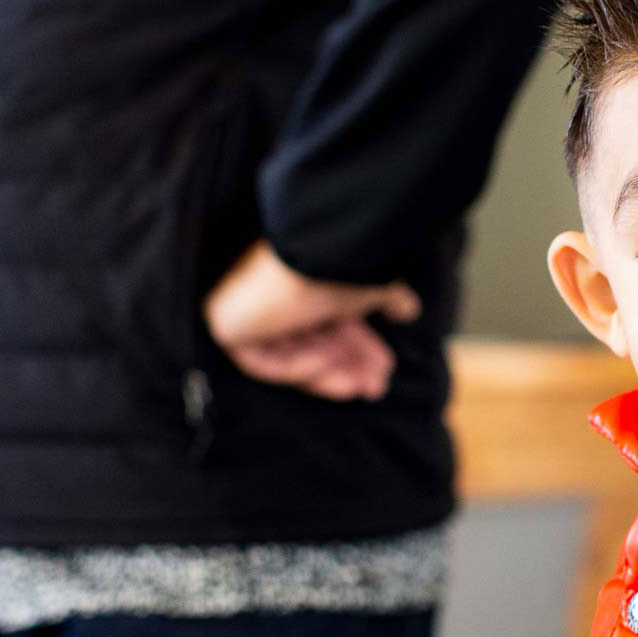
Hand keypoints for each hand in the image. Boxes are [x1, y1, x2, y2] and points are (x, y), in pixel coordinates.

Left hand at [203, 240, 419, 399]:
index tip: (383, 368)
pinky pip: (262, 363)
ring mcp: (249, 310)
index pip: (326, 323)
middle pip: (311, 342)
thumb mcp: (372, 286)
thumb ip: (389, 297)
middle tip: (377, 386)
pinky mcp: (228, 325)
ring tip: (361, 385)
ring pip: (291, 355)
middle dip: (348, 366)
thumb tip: (409, 309)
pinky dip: (294, 366)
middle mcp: (274, 294)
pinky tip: (321, 363)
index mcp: (303, 281)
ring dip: (329, 372)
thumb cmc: (341, 265)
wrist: (312, 250)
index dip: (357, 348)